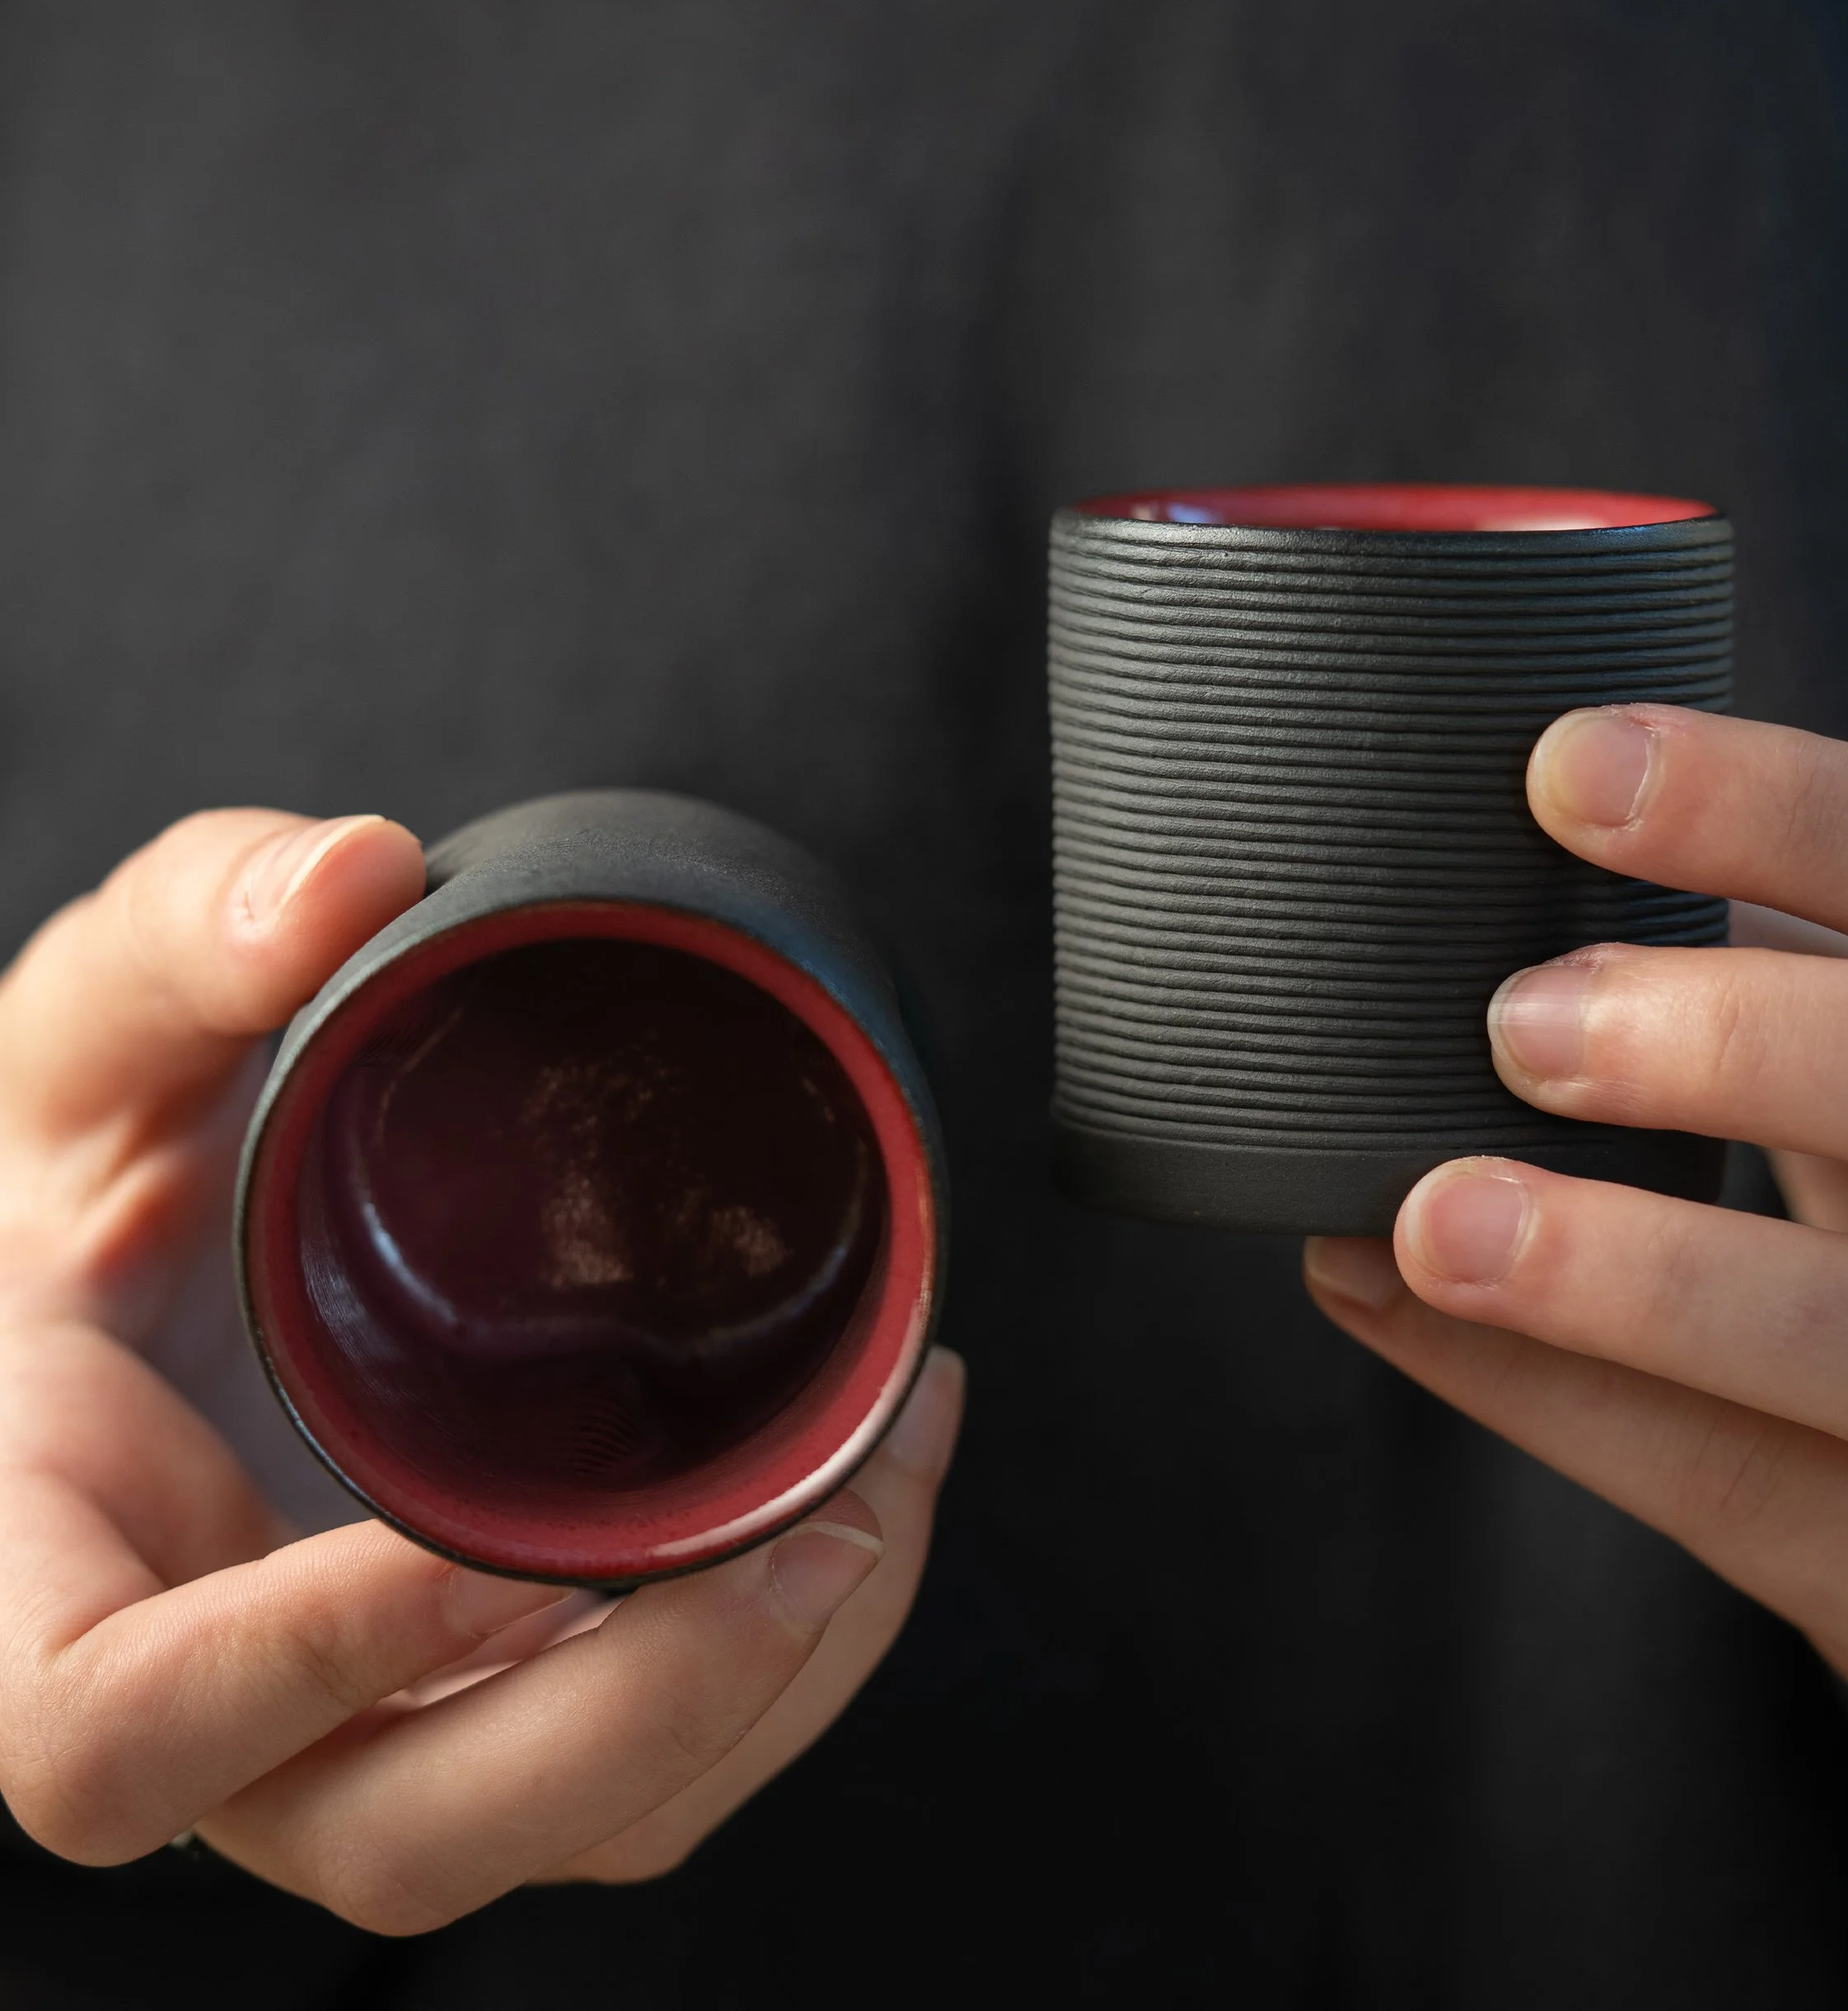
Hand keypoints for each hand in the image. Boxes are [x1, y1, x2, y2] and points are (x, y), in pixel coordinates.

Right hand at [0, 810, 964, 1929]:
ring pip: (567, 1831)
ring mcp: (372, 1715)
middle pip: (398, 1842)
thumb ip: (195, 926)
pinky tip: (869, 1500)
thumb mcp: (100, 1027)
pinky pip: (648, 1766)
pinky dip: (788, 1668)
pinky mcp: (494, 1692)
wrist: (177, 1250)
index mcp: (56, 1564)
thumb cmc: (93, 1161)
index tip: (478, 1530)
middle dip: (637, 1716)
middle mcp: (220, 1695)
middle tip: (818, 1526)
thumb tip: (349, 877)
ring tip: (891, 1480)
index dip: (302, 1673)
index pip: (121, 1731)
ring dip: (762, 1694)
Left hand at [1305, 705, 1847, 1744]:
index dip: (1821, 818)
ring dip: (1642, 1277)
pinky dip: (1564, 1402)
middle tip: (1527, 1021)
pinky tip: (1400, 1309)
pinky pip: (1770, 1508)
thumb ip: (1845, 987)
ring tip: (1432, 1215)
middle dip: (1767, 1045)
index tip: (1577, 768)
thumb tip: (1583, 853)